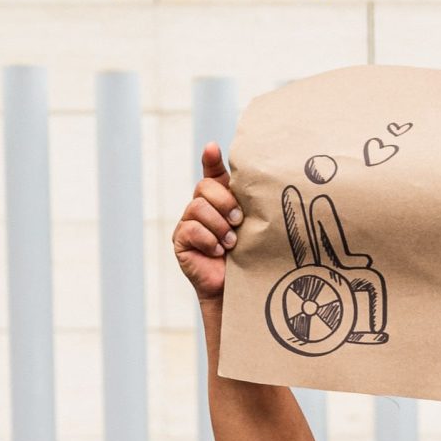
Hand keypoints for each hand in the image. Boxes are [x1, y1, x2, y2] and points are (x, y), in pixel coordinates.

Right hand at [173, 143, 241, 303]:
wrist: (237, 292)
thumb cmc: (250, 260)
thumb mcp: (254, 228)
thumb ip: (251, 205)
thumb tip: (260, 181)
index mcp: (220, 201)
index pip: (212, 173)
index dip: (210, 159)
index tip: (212, 148)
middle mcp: (202, 207)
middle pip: (205, 187)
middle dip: (224, 202)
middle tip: (238, 221)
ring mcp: (188, 223)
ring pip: (198, 207)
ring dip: (218, 225)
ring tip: (230, 243)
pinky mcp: (180, 241)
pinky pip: (191, 229)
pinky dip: (208, 240)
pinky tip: (217, 252)